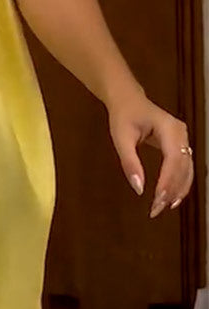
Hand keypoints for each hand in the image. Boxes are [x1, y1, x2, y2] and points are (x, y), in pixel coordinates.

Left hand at [107, 91, 194, 217]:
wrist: (128, 99)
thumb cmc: (124, 115)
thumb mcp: (121, 137)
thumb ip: (129, 162)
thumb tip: (138, 188)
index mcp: (170, 128)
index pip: (173, 160)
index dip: (167, 182)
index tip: (157, 200)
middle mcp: (181, 134)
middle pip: (182, 168)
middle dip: (171, 190)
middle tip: (156, 209)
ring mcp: (183, 140)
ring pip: (187, 171)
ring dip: (177, 191)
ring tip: (162, 207)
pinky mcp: (180, 146)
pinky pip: (184, 168)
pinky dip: (178, 184)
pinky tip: (170, 198)